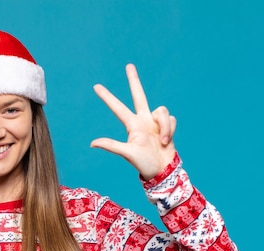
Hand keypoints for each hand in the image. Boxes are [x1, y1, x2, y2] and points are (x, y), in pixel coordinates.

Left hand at [91, 64, 176, 179]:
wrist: (163, 170)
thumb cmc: (144, 163)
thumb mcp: (127, 153)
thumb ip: (112, 145)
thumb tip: (92, 143)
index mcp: (132, 125)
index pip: (117, 107)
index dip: (107, 97)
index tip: (95, 86)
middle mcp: (142, 120)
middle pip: (139, 95)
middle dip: (134, 80)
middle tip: (128, 66)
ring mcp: (155, 122)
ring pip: (162, 111)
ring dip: (164, 126)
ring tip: (162, 141)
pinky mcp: (167, 125)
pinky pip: (171, 119)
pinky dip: (170, 130)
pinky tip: (167, 141)